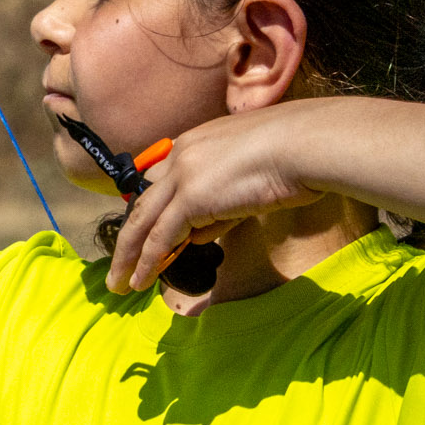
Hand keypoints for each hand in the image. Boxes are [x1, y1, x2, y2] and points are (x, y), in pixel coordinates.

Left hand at [92, 104, 325, 296]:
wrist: (307, 144)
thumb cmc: (296, 154)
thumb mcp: (251, 173)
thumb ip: (222, 202)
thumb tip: (201, 231)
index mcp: (197, 142)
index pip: (162, 179)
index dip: (150, 209)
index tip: (143, 232)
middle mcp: (182, 155)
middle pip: (143, 201)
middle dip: (127, 236)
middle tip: (117, 262)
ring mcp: (184, 176)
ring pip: (143, 222)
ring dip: (128, 256)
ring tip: (119, 282)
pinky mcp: (192, 198)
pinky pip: (161, 236)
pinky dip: (147, 261)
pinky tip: (139, 280)